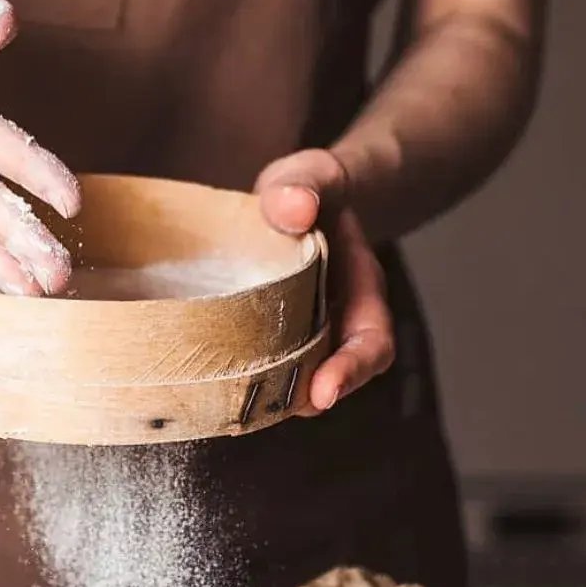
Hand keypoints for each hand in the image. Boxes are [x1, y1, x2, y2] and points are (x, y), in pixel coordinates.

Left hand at [255, 150, 394, 413]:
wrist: (297, 197)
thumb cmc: (309, 189)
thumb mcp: (310, 175)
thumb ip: (305, 184)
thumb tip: (296, 208)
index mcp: (361, 289)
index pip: (370, 341)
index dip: (350, 371)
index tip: (324, 392)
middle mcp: (338, 322)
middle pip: (333, 376)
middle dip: (305, 398)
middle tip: (271, 411)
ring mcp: (304, 334)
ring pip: (296, 380)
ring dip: (271, 397)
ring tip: (236, 406)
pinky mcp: (270, 339)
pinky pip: (264, 368)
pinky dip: (247, 380)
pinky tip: (214, 386)